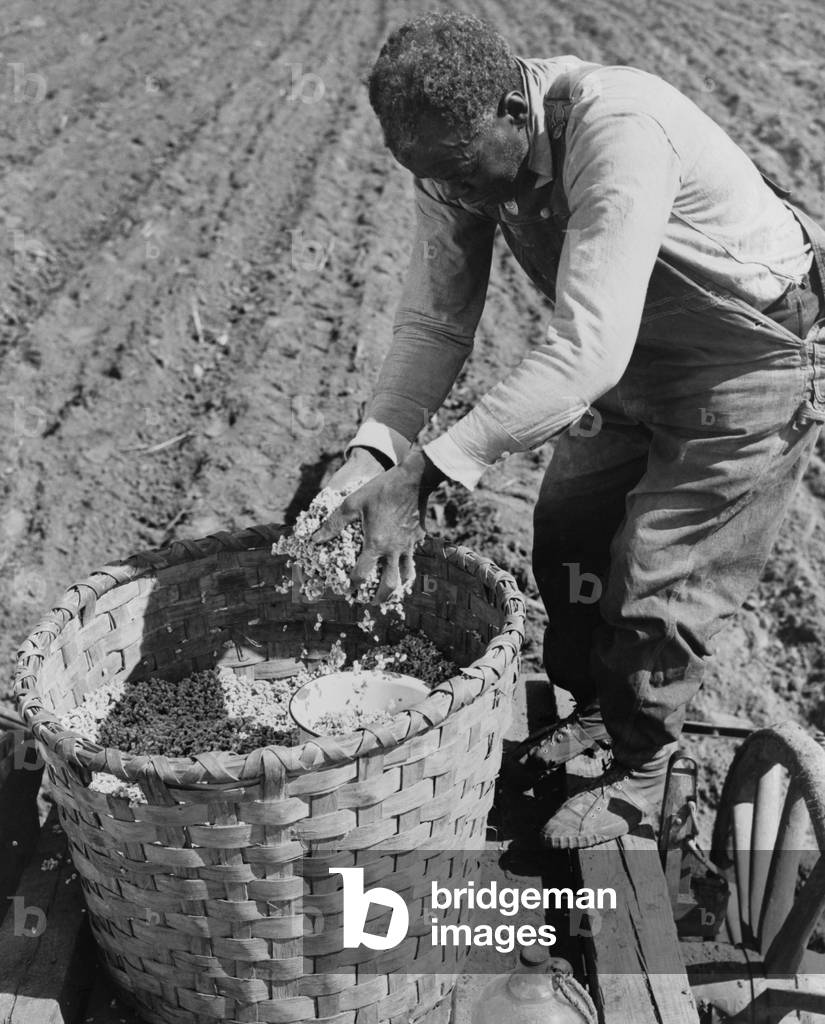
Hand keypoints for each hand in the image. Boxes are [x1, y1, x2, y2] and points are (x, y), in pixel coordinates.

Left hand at [313, 450, 445, 602]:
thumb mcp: (352, 503)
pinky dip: (408, 565)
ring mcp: (408, 545)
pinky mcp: (418, 537)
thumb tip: (315, 539)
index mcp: (376, 544)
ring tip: (392, 589)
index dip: (353, 585)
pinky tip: (404, 563)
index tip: (348, 589)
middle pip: (390, 584)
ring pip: (407, 575)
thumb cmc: (380, 490)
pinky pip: (413, 556)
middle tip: (373, 602)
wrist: (414, 479)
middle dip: (381, 597)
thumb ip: (334, 524)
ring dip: (399, 586)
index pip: (362, 574)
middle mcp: (393, 550)